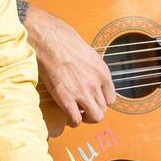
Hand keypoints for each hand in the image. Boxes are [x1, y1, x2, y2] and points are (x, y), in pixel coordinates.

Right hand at [24, 5, 114, 126]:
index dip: (101, 102)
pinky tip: (68, 116)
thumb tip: (88, 76)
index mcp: (103, 73)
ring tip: (77, 114)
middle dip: (93, 111)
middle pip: (103, 109)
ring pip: (94, 117)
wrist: (48, 40)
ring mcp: (82, 92)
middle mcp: (96, 84)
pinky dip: (73, 121)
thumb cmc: (64, 40)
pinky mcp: (66, 98)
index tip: (92, 100)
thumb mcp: (88, 53)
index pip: (111, 98)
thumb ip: (92, 69)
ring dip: (86, 118)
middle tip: (83, 109)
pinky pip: (76, 119)